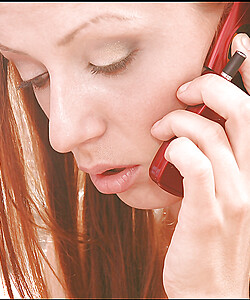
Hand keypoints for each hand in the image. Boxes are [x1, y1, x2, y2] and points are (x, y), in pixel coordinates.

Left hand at [151, 33, 249, 297]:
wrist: (213, 290)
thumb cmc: (214, 239)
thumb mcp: (225, 194)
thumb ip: (217, 162)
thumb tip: (195, 131)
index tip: (238, 51)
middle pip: (241, 111)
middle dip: (210, 88)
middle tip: (184, 91)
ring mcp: (234, 195)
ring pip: (211, 134)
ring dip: (179, 122)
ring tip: (161, 129)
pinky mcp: (208, 212)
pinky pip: (195, 164)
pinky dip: (178, 149)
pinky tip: (166, 152)